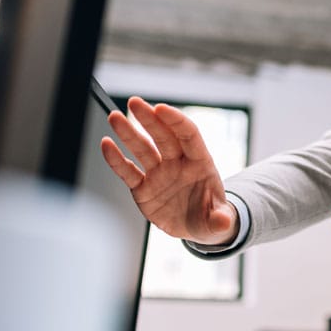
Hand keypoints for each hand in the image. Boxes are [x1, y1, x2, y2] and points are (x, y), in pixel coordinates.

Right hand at [100, 97, 236, 244]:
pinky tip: (106, 144)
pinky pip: (128, 172)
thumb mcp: (219, 221)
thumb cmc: (211, 217)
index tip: (161, 109)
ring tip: (115, 117)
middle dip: (149, 119)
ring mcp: (159, 174)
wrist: (196, 228)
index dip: (176, 121)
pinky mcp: (143, 188)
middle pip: (163, 136)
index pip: (189, 136)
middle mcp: (177, 164)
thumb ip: (220, 220)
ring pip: (142, 149)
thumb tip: (224, 223)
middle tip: (134, 102)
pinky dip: (116, 159)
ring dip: (128, 133)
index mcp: (200, 164)